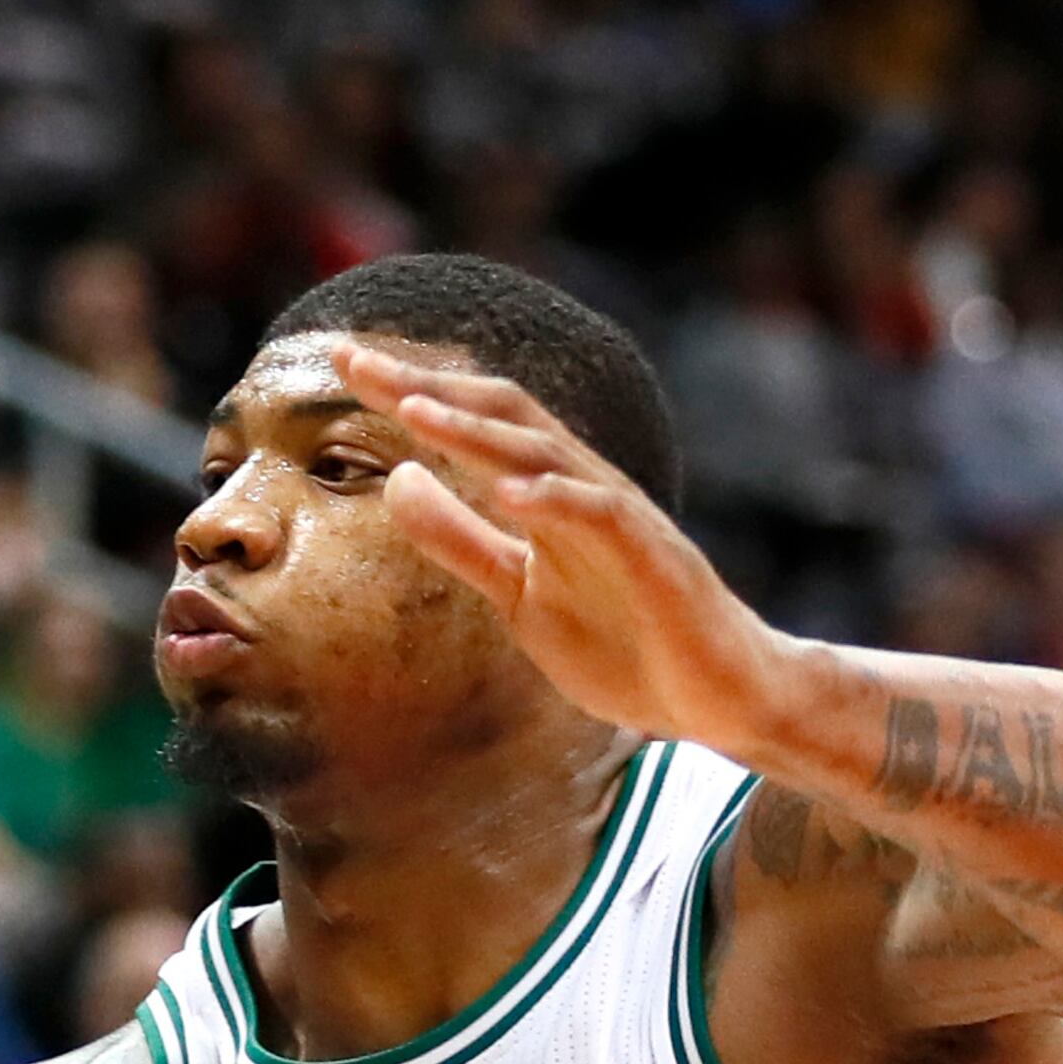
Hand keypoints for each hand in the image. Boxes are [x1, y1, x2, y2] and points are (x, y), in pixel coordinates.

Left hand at [332, 340, 796, 751]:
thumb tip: (396, 480)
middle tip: (357, 363)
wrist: (718, 700)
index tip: (343, 364)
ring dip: (478, 431)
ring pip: (547, 455)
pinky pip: (604, 517)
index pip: (474, 423)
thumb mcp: (518, 593)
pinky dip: (557, 499)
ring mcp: (622, 520)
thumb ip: (462, 540)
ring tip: (413, 409)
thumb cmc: (627, 644)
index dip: (410, 392)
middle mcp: (583, 489)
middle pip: (503, 416)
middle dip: (429, 387)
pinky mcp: (655, 560)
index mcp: (548, 494)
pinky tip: (510, 491)